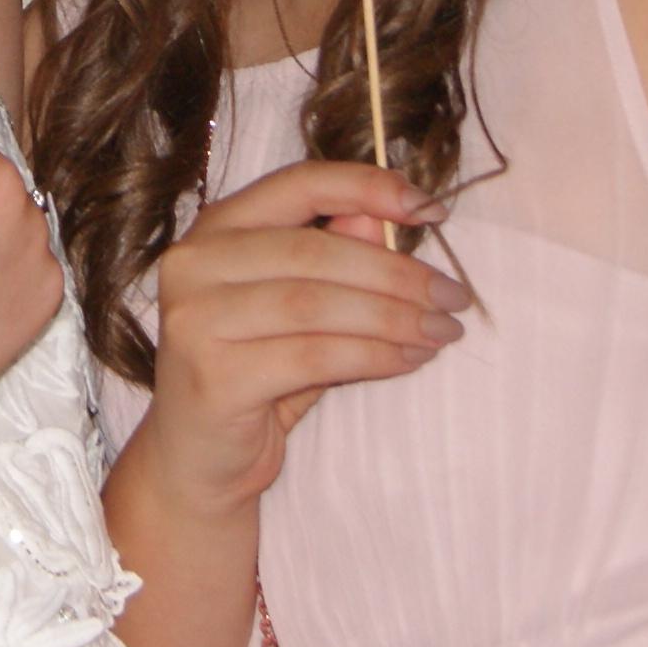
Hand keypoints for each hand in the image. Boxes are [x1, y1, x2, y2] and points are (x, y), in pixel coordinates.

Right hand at [124, 158, 462, 519]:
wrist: (200, 461)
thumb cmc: (256, 374)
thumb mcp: (299, 307)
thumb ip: (333, 257)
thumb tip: (386, 218)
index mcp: (215, 229)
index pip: (297, 184)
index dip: (367, 187)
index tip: (430, 207)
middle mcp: (194, 264)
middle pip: (314, 252)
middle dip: (397, 273)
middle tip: (454, 296)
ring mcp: (196, 320)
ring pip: (316, 305)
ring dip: (394, 317)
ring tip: (442, 331)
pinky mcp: (214, 376)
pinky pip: (314, 356)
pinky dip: (373, 356)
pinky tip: (408, 360)